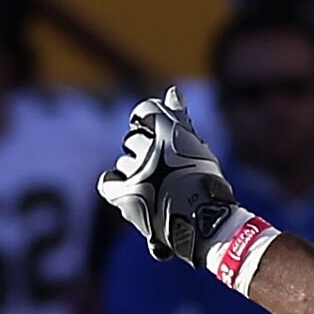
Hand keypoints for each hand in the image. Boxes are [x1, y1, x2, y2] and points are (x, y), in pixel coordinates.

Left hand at [98, 88, 246, 266]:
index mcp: (170, 131)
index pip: (144, 111)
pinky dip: (115, 185)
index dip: (148, 122)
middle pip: (133, 139)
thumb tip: (172, 91)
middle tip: (161, 168)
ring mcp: (137, 172)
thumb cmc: (205, 183)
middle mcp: (151, 148)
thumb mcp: (197, 146)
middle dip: (144, 150)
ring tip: (155, 187)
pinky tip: (127, 190)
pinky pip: (108, 182)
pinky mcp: (125, 195)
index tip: (156, 134)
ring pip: (124, 163)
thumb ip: (180, 117)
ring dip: (134, 172)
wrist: (205, 222)